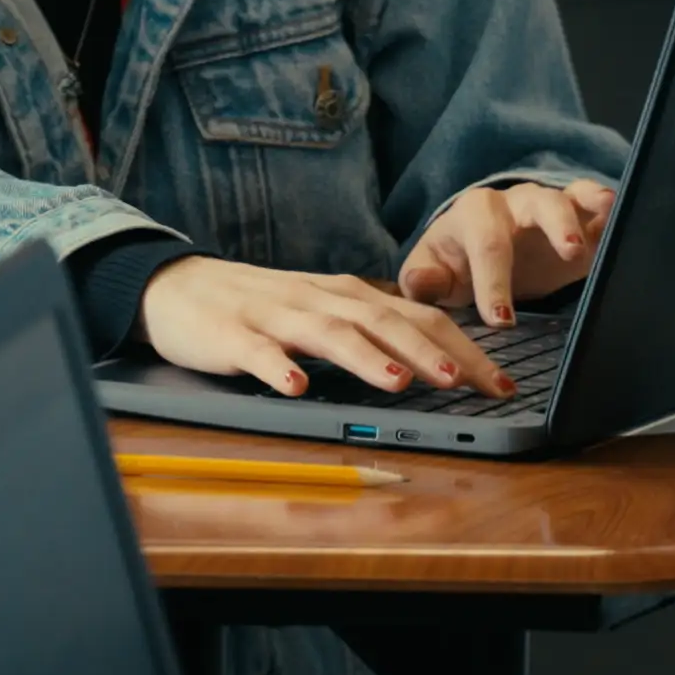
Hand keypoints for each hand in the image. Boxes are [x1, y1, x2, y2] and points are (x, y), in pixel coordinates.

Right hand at [138, 255, 505, 398]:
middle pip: (383, 322)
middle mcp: (317, 300)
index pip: (417, 317)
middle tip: (468, 383)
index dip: (463, 346)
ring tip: (400, 383)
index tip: (501, 382)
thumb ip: (368, 327)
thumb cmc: (255, 306)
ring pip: (328, 333)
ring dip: (366, 358)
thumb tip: (435, 360)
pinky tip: (296, 388)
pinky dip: (278, 369)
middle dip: (430, 352)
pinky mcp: (230, 336)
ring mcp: (273, 317)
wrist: (173, 286)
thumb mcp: (319, 310)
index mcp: (344, 296)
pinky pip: (257, 353)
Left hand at [397, 178, 614, 323]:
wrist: (481, 254)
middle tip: (570, 253)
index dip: (493, 280)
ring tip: (603, 229)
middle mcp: (514, 202)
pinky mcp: (579, 218)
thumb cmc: (456, 263)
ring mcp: (549, 205)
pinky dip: (609, 209)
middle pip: (536, 206)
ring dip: (586, 212)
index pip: (486, 244)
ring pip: (568, 199)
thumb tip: (422, 284)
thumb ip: (423, 280)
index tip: (501, 319)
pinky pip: (595, 204)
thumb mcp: (434, 274)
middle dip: (554, 229)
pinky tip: (622, 218)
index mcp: (473, 214)